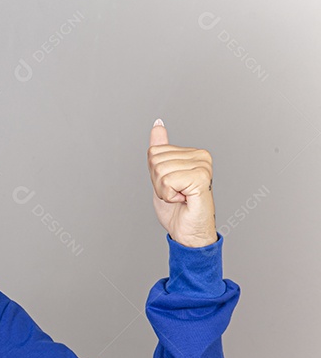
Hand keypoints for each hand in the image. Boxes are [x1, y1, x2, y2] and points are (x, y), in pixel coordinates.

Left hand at [147, 119, 217, 246]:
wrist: (187, 232)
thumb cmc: (177, 209)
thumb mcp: (161, 175)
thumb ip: (160, 150)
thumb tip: (158, 125)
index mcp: (193, 153)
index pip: (154, 152)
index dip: (154, 175)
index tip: (171, 187)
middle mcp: (201, 156)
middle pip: (155, 159)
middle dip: (158, 182)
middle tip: (175, 194)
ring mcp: (203, 166)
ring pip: (160, 171)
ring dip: (164, 191)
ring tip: (180, 197)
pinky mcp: (201, 178)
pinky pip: (168, 181)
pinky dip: (169, 195)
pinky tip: (183, 200)